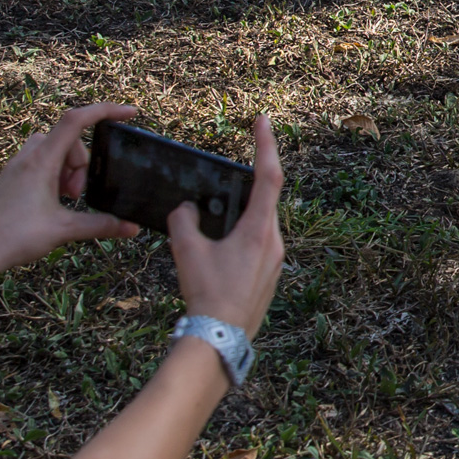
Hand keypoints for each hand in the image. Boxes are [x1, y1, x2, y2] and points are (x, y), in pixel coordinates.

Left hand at [0, 101, 140, 271]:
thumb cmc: (14, 237)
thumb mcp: (64, 230)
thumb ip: (100, 225)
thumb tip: (131, 228)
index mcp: (41, 161)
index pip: (77, 120)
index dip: (105, 110)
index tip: (130, 113)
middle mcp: (28, 156)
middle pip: (68, 139)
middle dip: (81, 163)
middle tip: (77, 195)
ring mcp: (16, 166)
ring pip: (52, 148)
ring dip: (67, 167)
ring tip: (65, 199)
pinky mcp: (10, 178)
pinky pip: (39, 161)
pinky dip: (53, 174)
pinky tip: (52, 202)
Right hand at [166, 114, 284, 335]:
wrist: (221, 338)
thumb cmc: (207, 294)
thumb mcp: (187, 250)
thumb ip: (184, 221)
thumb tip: (185, 211)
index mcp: (260, 229)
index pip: (269, 176)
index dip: (266, 144)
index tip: (262, 120)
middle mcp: (274, 241)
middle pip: (265, 200)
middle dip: (246, 185)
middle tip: (228, 174)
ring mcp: (275, 260)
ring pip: (260, 225)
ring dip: (240, 216)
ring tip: (214, 222)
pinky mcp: (269, 276)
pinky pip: (258, 245)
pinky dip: (241, 237)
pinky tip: (219, 250)